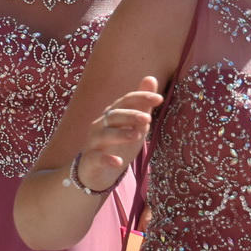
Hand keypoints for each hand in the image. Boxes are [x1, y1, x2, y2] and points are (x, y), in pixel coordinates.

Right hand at [75, 76, 162, 191]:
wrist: (96, 172)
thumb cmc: (117, 145)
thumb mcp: (133, 125)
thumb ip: (141, 105)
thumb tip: (151, 78)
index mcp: (112, 114)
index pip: (125, 101)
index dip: (140, 98)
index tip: (159, 98)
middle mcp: (100, 125)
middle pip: (114, 115)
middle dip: (130, 115)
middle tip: (147, 118)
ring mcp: (93, 142)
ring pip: (105, 134)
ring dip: (120, 134)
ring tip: (136, 136)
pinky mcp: (90, 160)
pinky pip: (97, 158)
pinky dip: (106, 159)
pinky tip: (117, 162)